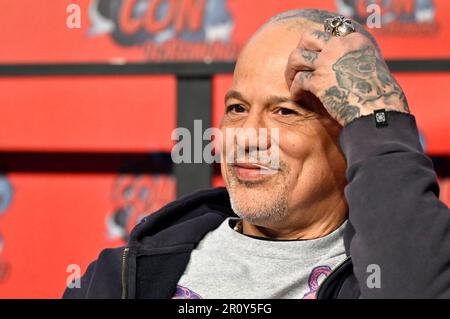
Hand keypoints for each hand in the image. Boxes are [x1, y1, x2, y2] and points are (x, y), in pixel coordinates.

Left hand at [285, 27, 409, 125]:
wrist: (379, 110)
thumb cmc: (381, 96)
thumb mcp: (372, 67)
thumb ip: (356, 61)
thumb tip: (343, 66)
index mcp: (355, 41)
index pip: (329, 32)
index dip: (319, 45)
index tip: (315, 57)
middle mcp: (340, 46)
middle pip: (308, 38)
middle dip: (300, 51)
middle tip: (299, 66)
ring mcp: (327, 62)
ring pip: (297, 57)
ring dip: (291, 70)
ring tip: (292, 82)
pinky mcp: (318, 81)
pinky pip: (298, 81)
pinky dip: (294, 90)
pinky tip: (297, 97)